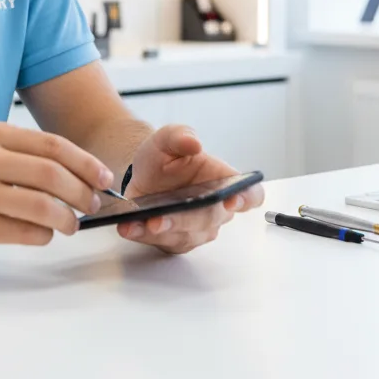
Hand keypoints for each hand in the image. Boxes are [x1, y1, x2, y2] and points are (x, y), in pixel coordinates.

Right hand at [0, 120, 113, 251]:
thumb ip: (14, 152)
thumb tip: (67, 170)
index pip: (51, 145)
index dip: (84, 162)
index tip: (103, 177)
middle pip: (52, 174)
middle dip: (82, 192)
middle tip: (92, 204)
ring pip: (42, 206)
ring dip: (66, 219)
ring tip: (71, 224)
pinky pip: (22, 232)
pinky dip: (42, 235)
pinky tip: (42, 234)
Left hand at [118, 125, 263, 254]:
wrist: (141, 174)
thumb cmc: (164, 158)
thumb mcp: (167, 139)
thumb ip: (180, 136)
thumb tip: (193, 142)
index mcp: (223, 182)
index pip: (250, 194)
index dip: (246, 199)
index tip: (233, 199)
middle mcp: (214, 210)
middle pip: (210, 218)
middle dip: (186, 219)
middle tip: (164, 217)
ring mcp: (195, 229)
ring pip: (184, 235)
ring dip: (161, 230)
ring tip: (142, 223)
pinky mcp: (174, 241)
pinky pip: (160, 242)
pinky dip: (142, 234)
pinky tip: (128, 227)